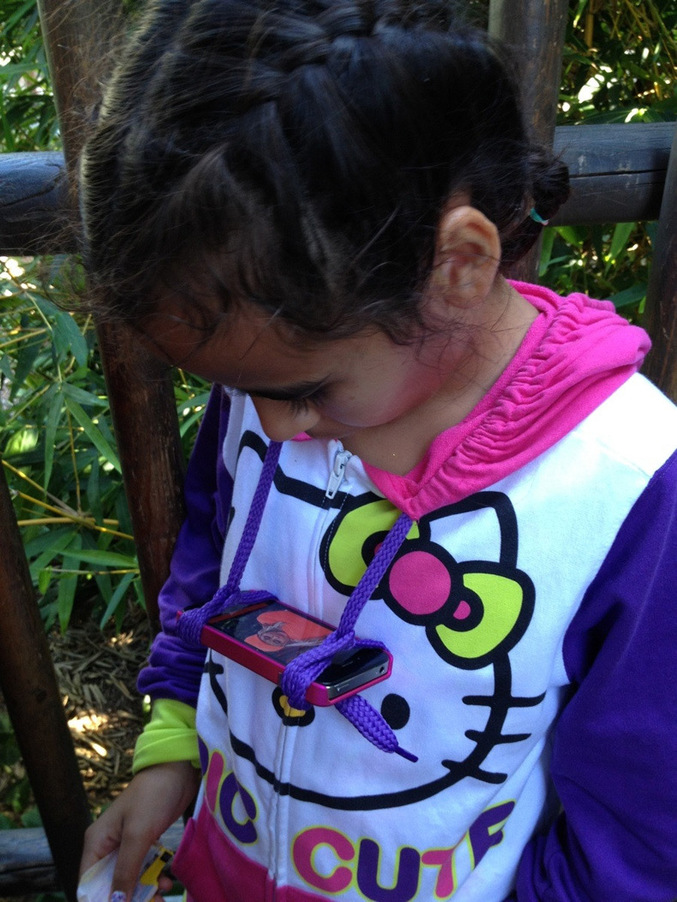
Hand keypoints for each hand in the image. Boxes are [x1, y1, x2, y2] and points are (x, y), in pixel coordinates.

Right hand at [79, 760, 199, 900]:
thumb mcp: (137, 835)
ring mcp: (126, 845)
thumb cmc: (153, 796)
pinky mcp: (144, 843)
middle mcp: (107, 847)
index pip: (88, 885)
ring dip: (144, 892)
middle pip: (109, 886)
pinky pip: (143, 869)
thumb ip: (126, 870)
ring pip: (129, 880)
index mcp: (96, 843)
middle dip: (127, 899)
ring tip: (163, 894)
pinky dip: (153, 878)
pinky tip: (166, 882)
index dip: (101, 901)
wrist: (178, 770)